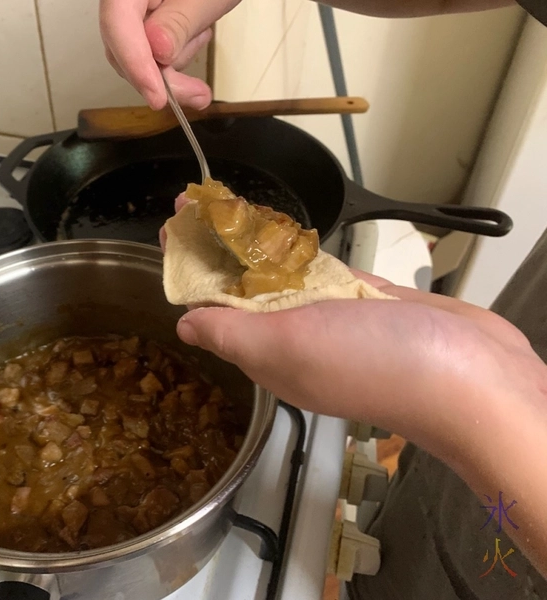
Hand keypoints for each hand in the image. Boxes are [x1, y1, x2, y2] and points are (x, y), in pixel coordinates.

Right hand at [99, 0, 241, 109]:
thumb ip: (179, 22)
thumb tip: (157, 52)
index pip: (117, 21)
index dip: (135, 63)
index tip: (157, 96)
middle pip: (122, 45)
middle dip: (159, 76)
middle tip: (195, 95)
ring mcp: (131, 9)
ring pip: (135, 54)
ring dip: (169, 66)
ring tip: (202, 39)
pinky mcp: (144, 19)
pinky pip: (148, 50)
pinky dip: (172, 56)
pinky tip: (195, 37)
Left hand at [161, 193, 546, 573]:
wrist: (469, 374)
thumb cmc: (373, 363)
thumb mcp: (284, 348)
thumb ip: (231, 333)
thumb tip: (184, 327)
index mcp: (266, 351)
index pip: (212, 305)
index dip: (188, 269)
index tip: (171, 231)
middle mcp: (294, 335)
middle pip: (240, 285)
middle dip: (213, 246)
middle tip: (192, 206)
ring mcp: (332, 315)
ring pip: (279, 274)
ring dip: (250, 242)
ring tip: (225, 207)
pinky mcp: (367, 298)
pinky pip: (322, 270)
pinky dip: (298, 249)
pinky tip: (278, 230)